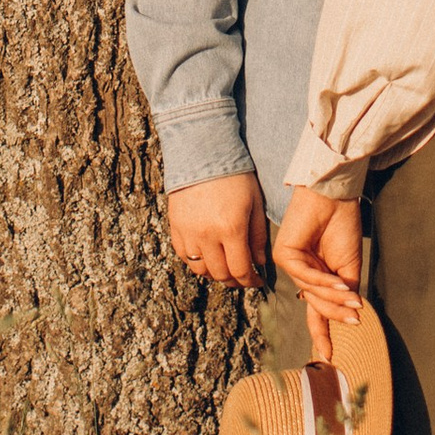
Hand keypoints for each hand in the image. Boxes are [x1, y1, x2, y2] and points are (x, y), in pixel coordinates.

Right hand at [166, 170, 269, 288]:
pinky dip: (196, 262)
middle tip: (243, 278)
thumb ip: (258, 236)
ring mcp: (188, 232)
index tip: (257, 280)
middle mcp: (207, 235)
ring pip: (200, 269)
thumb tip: (259, 262)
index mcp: (231, 229)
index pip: (240, 270)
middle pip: (220, 274)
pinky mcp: (175, 227)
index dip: (250, 281)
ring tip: (225, 268)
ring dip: (214, 274)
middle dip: (234, 281)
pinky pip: (184, 256)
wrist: (203, 153)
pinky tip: (207, 257)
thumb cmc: (235, 176)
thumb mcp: (255, 203)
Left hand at [272, 189, 363, 365]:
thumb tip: (349, 317)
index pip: (317, 311)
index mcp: (316, 278)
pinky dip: (323, 281)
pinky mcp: (283, 255)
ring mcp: (291, 265)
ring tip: (352, 294)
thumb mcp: (348, 269)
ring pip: (312, 292)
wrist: (336, 199)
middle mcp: (301, 274)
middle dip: (336, 311)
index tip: (328, 356)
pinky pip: (305, 276)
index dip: (323, 333)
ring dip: (334, 295)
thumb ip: (344, 294)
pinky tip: (339, 281)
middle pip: (316, 305)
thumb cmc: (343, 228)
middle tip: (355, 316)